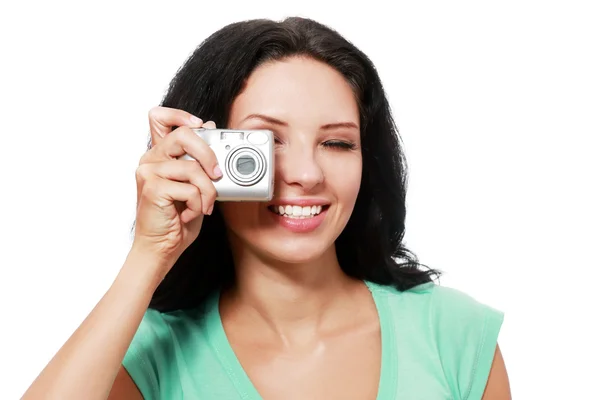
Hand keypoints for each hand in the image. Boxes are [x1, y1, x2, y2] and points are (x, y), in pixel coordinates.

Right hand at [130, 106, 221, 274]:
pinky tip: (190, 214)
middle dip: (209, 154)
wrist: (162, 248)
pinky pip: (190, 188)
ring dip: (208, 191)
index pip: (159, 117)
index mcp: (159, 155)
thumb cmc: (178, 218)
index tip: (202, 126)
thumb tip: (211, 127)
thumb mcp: (195, 185)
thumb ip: (199, 159)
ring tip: (204, 206)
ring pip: (193, 167)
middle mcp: (150, 159)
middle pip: (184, 135)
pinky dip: (198, 204)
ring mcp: (149, 172)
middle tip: (218, 174)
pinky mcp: (153, 188)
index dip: (181, 115)